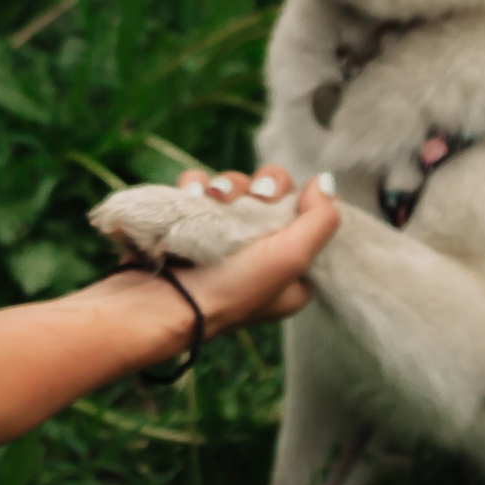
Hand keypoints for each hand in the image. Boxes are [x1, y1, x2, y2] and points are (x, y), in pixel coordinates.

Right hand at [89, 169, 338, 334]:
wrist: (157, 303)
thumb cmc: (228, 290)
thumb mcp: (290, 259)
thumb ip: (320, 220)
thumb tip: (326, 181)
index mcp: (288, 270)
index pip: (307, 218)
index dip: (299, 202)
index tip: (286, 202)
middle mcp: (257, 254)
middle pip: (271, 194)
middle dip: (260, 187)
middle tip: (250, 198)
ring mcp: (220, 238)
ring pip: (235, 187)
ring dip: (224, 186)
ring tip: (209, 199)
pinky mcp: (188, 224)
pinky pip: (200, 187)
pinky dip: (195, 186)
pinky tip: (191, 197)